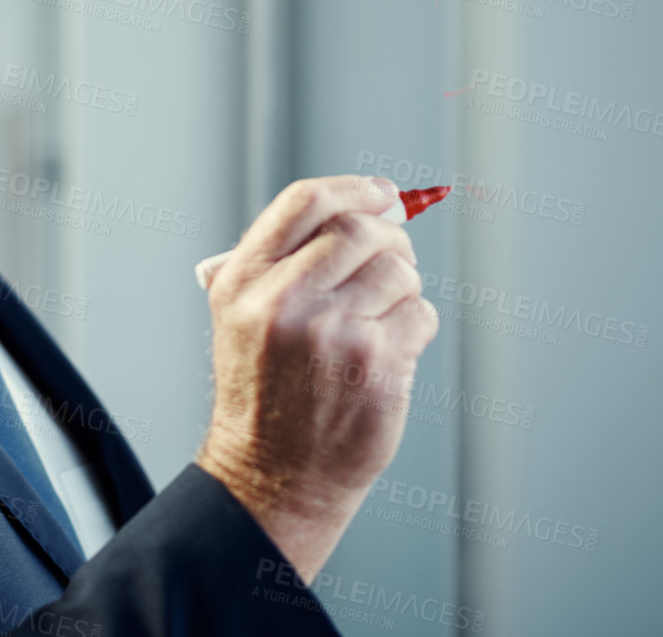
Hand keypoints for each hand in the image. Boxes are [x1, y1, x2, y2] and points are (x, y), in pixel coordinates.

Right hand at [193, 176, 439, 582]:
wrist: (273, 472)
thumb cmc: (265, 393)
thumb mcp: (241, 316)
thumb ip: (284, 259)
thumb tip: (364, 208)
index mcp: (243, 280)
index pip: (305, 203)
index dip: (353, 189)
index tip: (383, 193)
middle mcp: (283, 300)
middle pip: (360, 230)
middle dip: (390, 239)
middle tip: (394, 257)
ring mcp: (331, 332)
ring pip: (399, 272)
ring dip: (403, 289)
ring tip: (381, 319)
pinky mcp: (376, 364)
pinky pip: (421, 315)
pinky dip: (415, 327)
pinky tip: (388, 352)